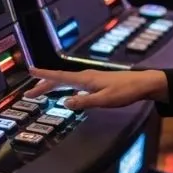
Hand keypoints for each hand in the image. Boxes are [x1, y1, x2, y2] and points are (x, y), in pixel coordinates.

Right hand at [25, 68, 168, 109]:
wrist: (142, 84)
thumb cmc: (125, 92)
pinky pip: (74, 84)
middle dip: (44, 85)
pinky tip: (65, 93)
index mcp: (85, 79)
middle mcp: (86, 77)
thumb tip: (64, 103)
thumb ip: (85, 102)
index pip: (60, 76)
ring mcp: (91, 79)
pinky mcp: (97, 83)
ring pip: (67, 81)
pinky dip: (64, 87)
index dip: (44, 75)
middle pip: (60, 79)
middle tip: (29, 93)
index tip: (30, 70)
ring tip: (41, 91)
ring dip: (53, 86)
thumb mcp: (104, 100)